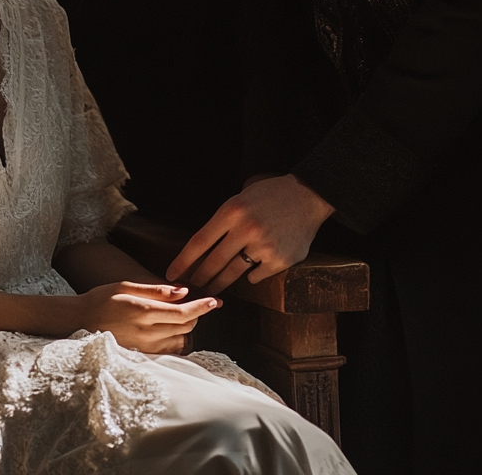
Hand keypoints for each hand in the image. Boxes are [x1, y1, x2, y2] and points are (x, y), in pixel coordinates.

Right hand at [76, 281, 221, 353]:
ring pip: (180, 341)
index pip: (182, 313)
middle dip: (196, 315)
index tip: (216, 301)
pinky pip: (168, 351)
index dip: (202, 307)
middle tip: (197, 303)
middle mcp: (146, 333)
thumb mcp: (126, 286)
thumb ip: (156, 290)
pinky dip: (176, 341)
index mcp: (143, 312)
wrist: (78, 321)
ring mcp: (144, 348)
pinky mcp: (141, 356)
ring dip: (187, 329)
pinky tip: (170, 331)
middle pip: (185, 328)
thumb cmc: (101, 298)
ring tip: (181, 317)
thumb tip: (183, 291)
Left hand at [166, 174, 334, 293]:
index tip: (172, 273)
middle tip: (191, 285)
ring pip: (233, 272)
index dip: (184, 260)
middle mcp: (245, 229)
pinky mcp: (279, 260)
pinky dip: (251, 276)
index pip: (199, 241)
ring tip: (212, 288)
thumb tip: (205, 242)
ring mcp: (263, 246)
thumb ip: (226, 217)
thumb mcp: (243, 195)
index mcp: (232, 211)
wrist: (308, 196)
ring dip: (220, 283)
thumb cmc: (272, 193)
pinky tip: (248, 275)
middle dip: (200, 276)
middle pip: (214, 261)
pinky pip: (257, 275)